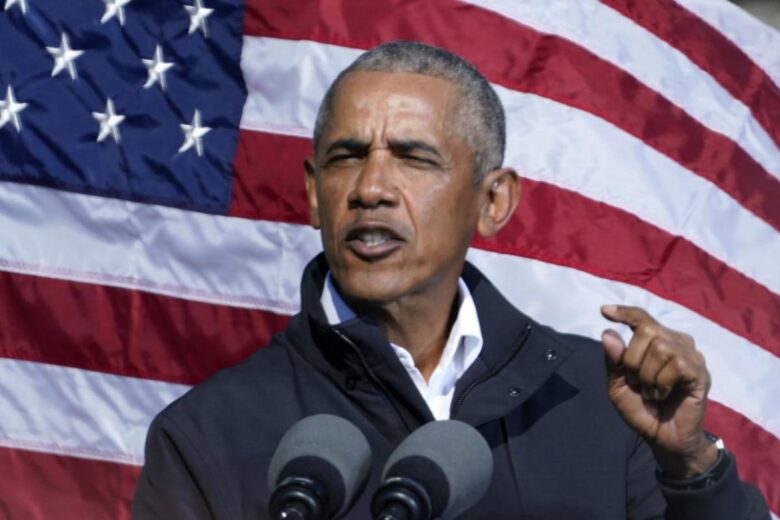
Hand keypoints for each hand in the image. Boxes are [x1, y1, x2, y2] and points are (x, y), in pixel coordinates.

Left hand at [600, 305, 717, 477]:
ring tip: (650, 391)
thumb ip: (614, 361)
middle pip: (647, 331)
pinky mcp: (700, 374)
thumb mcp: (618, 385)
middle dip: (632, 359)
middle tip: (636, 382)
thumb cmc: (642, 409)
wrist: (662, 438)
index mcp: (657, 342)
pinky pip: (677, 365)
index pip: (642, 319)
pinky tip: (662, 394)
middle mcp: (677, 343)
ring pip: (661, 348)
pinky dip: (662, 383)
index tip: (604, 311)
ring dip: (647, 375)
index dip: (624, 312)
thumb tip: (607, 333)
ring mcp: (691, 357)